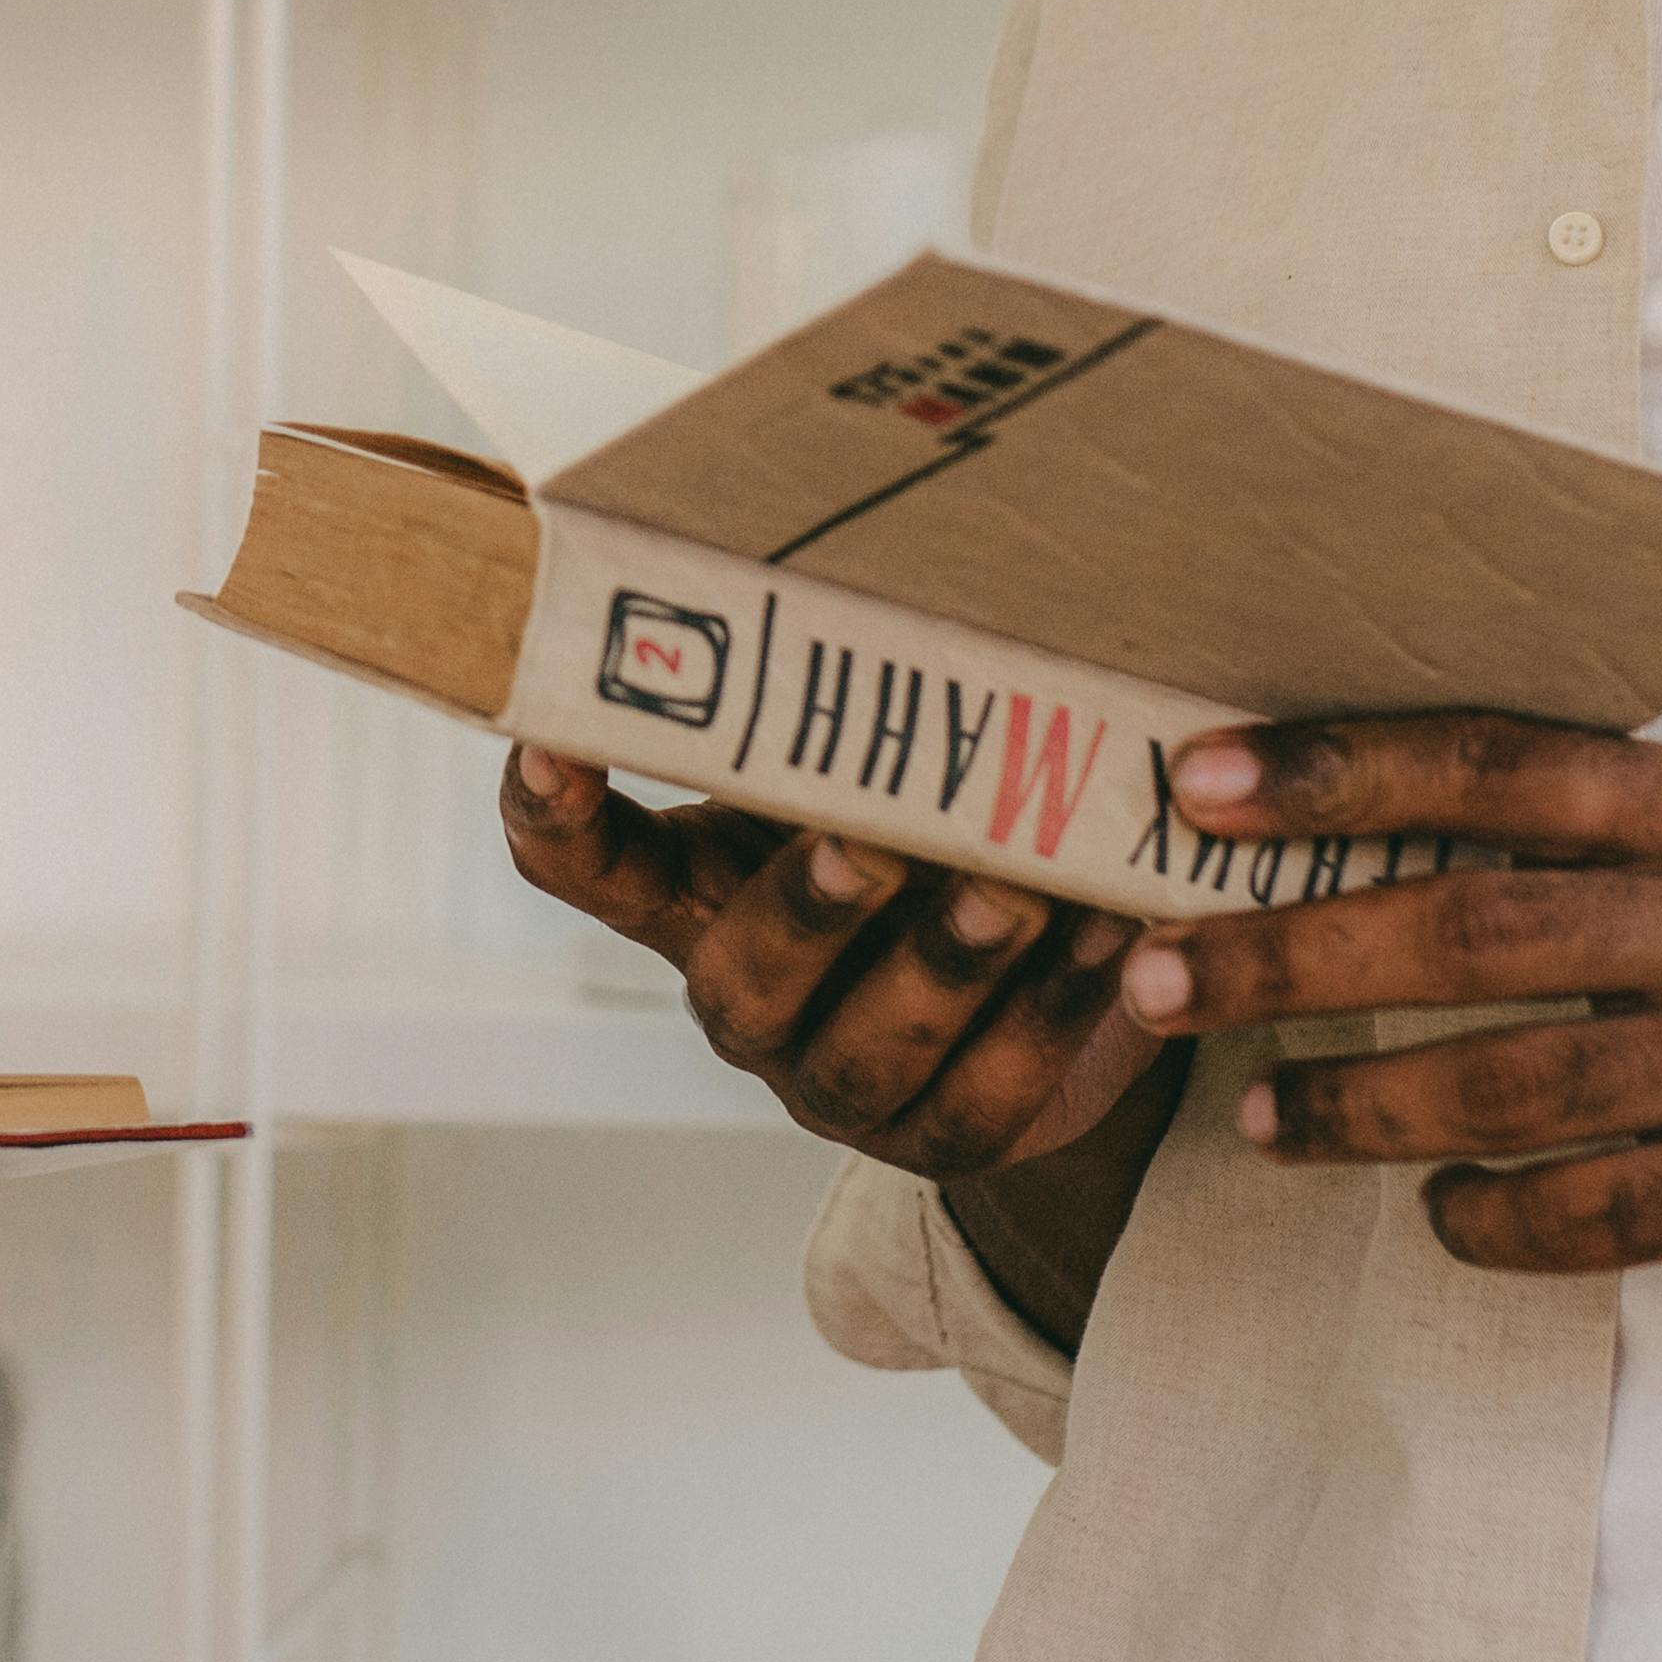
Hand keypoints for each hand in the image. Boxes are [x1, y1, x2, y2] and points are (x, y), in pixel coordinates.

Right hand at [497, 748, 1159, 1175]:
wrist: (1046, 982)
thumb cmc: (932, 825)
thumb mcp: (871, 758)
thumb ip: (852, 696)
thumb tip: (893, 523)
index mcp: (693, 890)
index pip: (577, 863)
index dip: (554, 811)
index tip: (554, 736)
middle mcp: (745, 992)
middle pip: (738, 976)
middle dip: (812, 908)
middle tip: (878, 839)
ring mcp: (834, 1082)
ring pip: (865, 1055)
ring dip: (946, 968)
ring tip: (1022, 893)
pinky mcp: (941, 1138)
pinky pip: (984, 1100)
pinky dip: (1048, 1019)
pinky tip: (1107, 941)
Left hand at [1120, 713, 1661, 1284]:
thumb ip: (1611, 818)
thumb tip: (1397, 814)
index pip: (1488, 769)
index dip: (1334, 772)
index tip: (1199, 785)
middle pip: (1459, 932)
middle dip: (1284, 957)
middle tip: (1154, 978)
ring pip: (1501, 1091)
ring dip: (1356, 1108)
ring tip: (1259, 1119)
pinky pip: (1585, 1216)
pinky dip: (1487, 1219)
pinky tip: (1433, 1212)